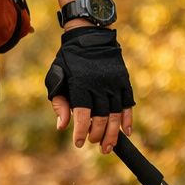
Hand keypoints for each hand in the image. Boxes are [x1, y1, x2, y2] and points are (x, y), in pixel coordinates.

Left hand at [45, 26, 134, 153]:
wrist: (89, 36)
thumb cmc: (68, 61)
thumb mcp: (57, 77)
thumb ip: (59, 103)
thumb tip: (62, 127)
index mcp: (80, 85)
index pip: (82, 115)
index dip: (81, 131)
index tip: (79, 144)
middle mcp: (98, 85)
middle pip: (101, 118)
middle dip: (97, 135)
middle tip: (95, 144)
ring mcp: (113, 83)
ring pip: (116, 114)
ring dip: (113, 134)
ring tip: (108, 147)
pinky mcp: (124, 81)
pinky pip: (128, 104)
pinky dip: (128, 119)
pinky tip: (127, 132)